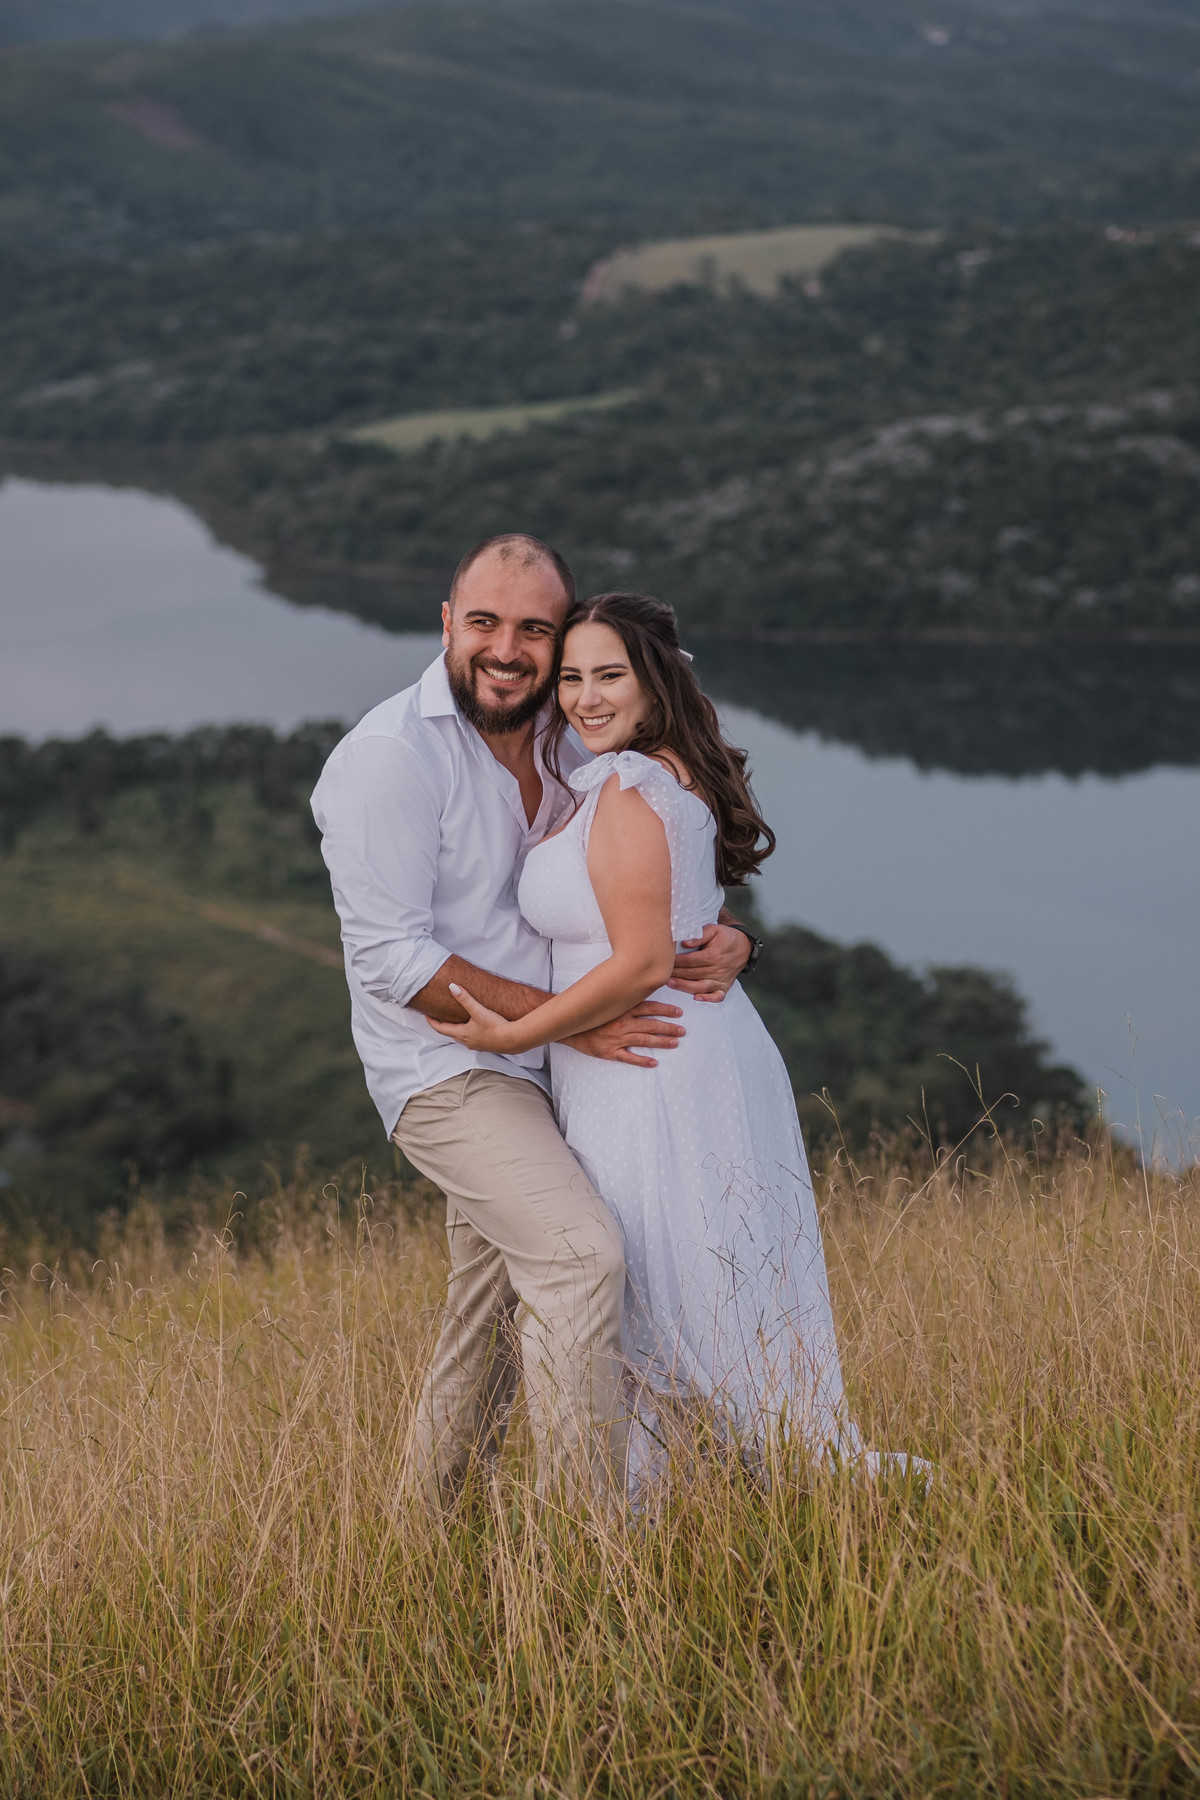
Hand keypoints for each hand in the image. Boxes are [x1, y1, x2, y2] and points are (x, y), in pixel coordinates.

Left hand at [426, 983, 518, 1052]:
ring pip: (462, 1037)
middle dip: (444, 1025)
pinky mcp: (486, 1045)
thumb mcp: (478, 1011)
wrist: (514, 1039)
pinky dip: (469, 1032)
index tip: (427, 1014)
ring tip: (457, 1019)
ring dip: (457, 1029)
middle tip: (441, 1015)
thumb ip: (465, 999)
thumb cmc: (496, 1027)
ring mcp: (477, 1045)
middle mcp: (467, 1042)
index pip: (441, 1028)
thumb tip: (452, 987)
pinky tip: (476, 1026)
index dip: (432, 1021)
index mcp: (462, 1034)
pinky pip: (473, 1038)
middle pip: (451, 1033)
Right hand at [564, 1000, 685, 1068]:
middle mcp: (621, 1023)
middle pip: (650, 1025)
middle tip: (682, 1030)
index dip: (665, 1010)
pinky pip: (628, 1058)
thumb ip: (623, 1000)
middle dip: (668, 1028)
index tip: (678, 1012)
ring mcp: (616, 1039)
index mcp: (622, 1010)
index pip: (649, 1008)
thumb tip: (640, 992)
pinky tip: (654, 1063)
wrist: (568, 1025)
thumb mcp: (607, 1002)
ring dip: (661, 1042)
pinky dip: (642, 1060)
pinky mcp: (609, 1052)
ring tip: (675, 1043)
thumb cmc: (589, 1013)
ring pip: (644, 1040)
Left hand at [668, 922, 748, 1002]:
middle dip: (676, 973)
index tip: (664, 961)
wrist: (744, 946)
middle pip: (693, 973)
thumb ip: (699, 935)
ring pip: (701, 986)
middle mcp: (718, 969)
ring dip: (685, 986)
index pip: (690, 960)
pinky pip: (718, 996)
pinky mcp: (725, 987)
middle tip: (660, 974)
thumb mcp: (714, 929)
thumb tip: (685, 943)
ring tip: (671, 984)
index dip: (676, 962)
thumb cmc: (725, 936)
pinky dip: (708, 999)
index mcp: (714, 955)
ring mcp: (722, 979)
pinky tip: (696, 999)